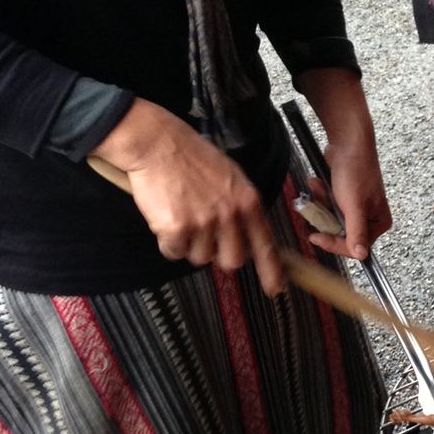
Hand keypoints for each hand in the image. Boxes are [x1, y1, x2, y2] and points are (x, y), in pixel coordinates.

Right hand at [92, 101, 284, 295]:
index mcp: (247, 200)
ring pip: (199, 258)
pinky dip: (167, 241)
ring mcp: (204, 223)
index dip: (271, 271)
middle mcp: (230, 214)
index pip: (266, 243)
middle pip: (232, 261)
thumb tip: (245, 236)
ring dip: (189, 244)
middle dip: (217, 255)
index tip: (275, 289)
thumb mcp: (230, 176)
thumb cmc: (191, 157)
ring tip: (181, 214)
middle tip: (203, 236)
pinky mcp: (177, 228)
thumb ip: (240, 206)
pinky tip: (165, 216)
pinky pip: (173, 252)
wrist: (158, 144)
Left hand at [301, 141, 391, 262]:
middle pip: (340, 234)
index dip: (334, 243)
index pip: (355, 246)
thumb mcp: (354, 206)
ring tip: (319, 188)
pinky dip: (321, 195)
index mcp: (379, 222)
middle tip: (318, 204)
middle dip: (325, 217)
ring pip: (331, 219)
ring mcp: (356, 207)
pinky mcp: (344, 197)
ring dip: (321, 204)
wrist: (347, 143)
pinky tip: (319, 183)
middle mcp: (370, 217)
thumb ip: (357, 232)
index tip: (316, 236)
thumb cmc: (356, 171)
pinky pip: (327, 206)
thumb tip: (362, 256)